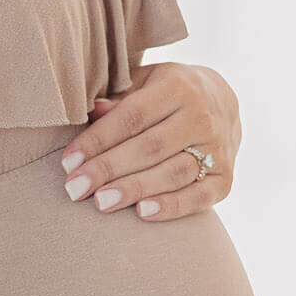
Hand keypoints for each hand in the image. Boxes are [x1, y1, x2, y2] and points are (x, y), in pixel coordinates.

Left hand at [58, 62, 240, 220]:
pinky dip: (172, 206)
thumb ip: (119, 97)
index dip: (98, 140)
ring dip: (135, 189)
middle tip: (75, 189)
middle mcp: (202, 116)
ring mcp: (218, 148)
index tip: (69, 162)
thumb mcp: (145, 82)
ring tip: (101, 203)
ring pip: (173, 173)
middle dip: (108, 169)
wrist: (224, 103)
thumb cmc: (167, 94)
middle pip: (150, 147)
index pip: (132, 116)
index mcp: (179, 86)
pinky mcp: (226, 177)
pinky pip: (199, 196)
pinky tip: (142, 213)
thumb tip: (91, 111)